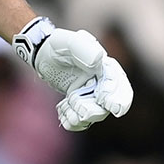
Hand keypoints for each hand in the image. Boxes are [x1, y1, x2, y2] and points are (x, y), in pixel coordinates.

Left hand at [13, 16, 133, 131]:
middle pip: (107, 106)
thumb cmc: (60, 45)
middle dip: (92, 110)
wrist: (44, 53)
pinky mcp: (79, 104)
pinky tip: (61, 109)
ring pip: (92, 115)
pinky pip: (80, 120)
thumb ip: (85, 49)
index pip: (120, 86)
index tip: (107, 104)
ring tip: (64, 104)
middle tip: (74, 101)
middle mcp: (103, 84)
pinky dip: (70, 121)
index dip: (117, 98)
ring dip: (78, 115)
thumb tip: (98, 60)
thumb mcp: (71, 43)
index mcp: (107, 68)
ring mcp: (91, 95)